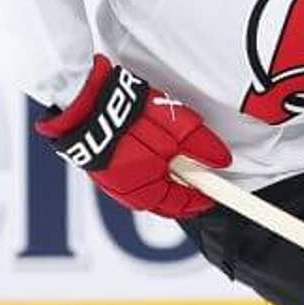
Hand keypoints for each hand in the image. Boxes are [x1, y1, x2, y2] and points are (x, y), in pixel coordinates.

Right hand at [35, 55, 230, 218]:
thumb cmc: (126, 117)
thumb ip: (201, 147)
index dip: (202, 197)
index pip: (181, 205)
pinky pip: (130, 166)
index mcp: (144, 192)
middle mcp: (125, 191)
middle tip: (196, 164)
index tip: (216, 189)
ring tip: (171, 144)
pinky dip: (145, 158)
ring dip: (162, 166)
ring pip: (147, 179)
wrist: (82, 99)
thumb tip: (221, 160)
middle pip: (163, 194)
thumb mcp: (176, 130)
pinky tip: (148, 138)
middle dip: (181, 180)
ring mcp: (110, 177)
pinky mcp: (101, 160)